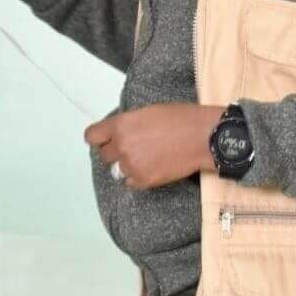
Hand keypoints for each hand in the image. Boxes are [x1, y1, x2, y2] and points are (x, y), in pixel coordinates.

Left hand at [86, 104, 224, 189]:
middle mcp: (121, 145)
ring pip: (116, 170)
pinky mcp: (143, 180)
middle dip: (115, 152)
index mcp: (120, 125)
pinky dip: (137, 178)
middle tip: (134, 149)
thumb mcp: (146, 112)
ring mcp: (131, 164)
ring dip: (126, 166)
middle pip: (104, 155)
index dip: (99, 138)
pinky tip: (151, 168)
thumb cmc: (181, 119)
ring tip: (145, 159)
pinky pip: (130, 183)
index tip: (106, 140)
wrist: (203, 137)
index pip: (91, 136)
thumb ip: (127, 124)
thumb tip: (118, 132)